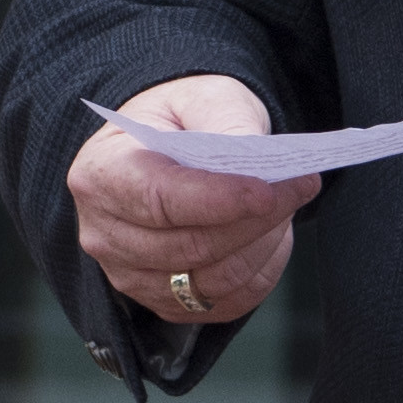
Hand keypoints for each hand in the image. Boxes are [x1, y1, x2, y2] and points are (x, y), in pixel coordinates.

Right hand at [68, 75, 321, 331]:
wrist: (160, 149)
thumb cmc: (180, 119)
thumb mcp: (203, 98)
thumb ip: (229, 124)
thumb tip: (262, 162)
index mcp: (101, 174)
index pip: (160, 200)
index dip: (219, 201)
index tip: (269, 191)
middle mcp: (103, 234)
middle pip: (192, 246)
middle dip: (256, 220)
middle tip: (301, 186)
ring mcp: (128, 276)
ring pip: (213, 280)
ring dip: (262, 246)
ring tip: (286, 206)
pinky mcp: (160, 303)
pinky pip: (224, 304)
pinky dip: (258, 273)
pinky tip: (270, 237)